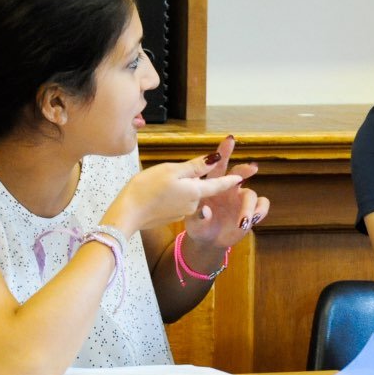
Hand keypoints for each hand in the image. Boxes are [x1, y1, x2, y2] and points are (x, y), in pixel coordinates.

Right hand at [105, 146, 243, 232]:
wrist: (127, 214)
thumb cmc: (147, 189)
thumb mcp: (172, 171)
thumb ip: (195, 166)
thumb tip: (216, 158)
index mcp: (196, 191)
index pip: (219, 184)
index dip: (232, 179)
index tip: (245, 175)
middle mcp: (193, 204)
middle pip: (200, 187)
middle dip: (195, 179)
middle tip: (181, 172)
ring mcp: (182, 212)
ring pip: (188, 194)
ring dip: (181, 186)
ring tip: (160, 180)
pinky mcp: (171, 216)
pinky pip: (177, 201)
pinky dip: (172, 195)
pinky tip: (157, 192)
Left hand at [185, 135, 269, 249]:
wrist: (208, 241)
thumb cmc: (199, 226)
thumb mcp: (193, 223)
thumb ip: (198, 218)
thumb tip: (205, 212)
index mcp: (212, 185)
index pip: (218, 165)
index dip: (223, 152)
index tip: (230, 139)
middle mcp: (229, 188)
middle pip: (239, 173)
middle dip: (245, 169)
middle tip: (253, 168)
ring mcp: (241, 199)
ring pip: (251, 193)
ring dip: (248, 207)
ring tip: (243, 221)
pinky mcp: (251, 211)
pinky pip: (262, 205)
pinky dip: (260, 211)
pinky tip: (254, 220)